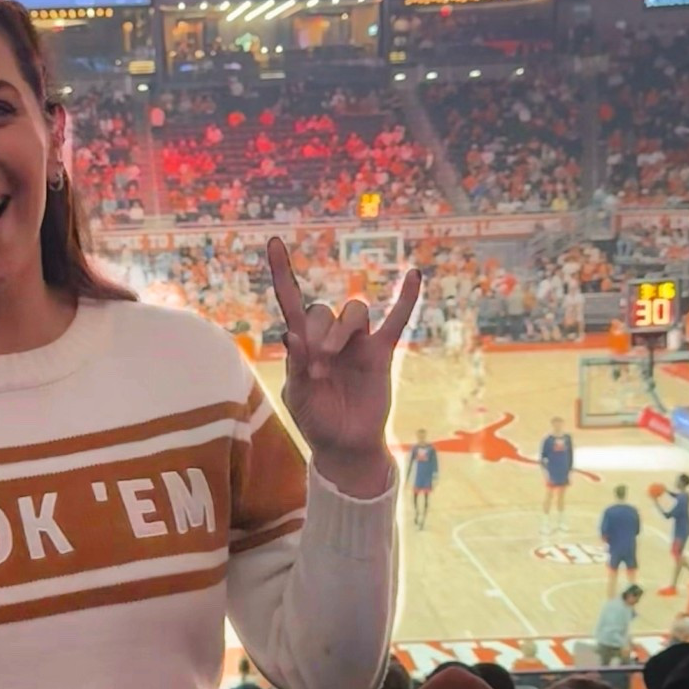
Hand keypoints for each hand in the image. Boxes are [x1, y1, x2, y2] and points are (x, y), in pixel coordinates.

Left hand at [267, 237, 419, 496]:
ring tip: (331, 358)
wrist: (344, 445)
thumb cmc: (316, 421)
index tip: (274, 242)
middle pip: (323, 311)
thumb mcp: (299, 397)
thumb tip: (292, 335)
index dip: (283, 272)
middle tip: (316, 368)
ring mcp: (356, 343)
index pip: (291, 300)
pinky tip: (413, 275)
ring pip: (353, 312)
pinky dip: (405, 299)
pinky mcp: (380, 353)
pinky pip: (396, 321)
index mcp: (303, 343)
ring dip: (341, 329)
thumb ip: (296, 367)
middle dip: (317, 334)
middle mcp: (329, 336)